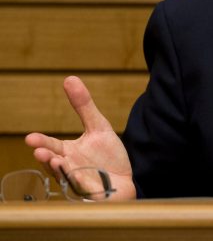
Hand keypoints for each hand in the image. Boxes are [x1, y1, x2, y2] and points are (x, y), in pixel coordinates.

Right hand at [25, 76, 135, 199]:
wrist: (125, 179)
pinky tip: (77, 173)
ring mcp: (80, 181)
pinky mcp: (93, 192)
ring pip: (67, 177)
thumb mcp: (98, 126)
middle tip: (38, 151)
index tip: (29, 138)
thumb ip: (83, 106)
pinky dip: (80, 181)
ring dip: (60, 170)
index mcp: (68, 153)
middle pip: (54, 163)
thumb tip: (69, 78)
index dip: (42, 143)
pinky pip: (85, 188)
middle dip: (46, 158)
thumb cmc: (107, 156)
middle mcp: (69, 168)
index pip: (52, 147)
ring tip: (56, 160)